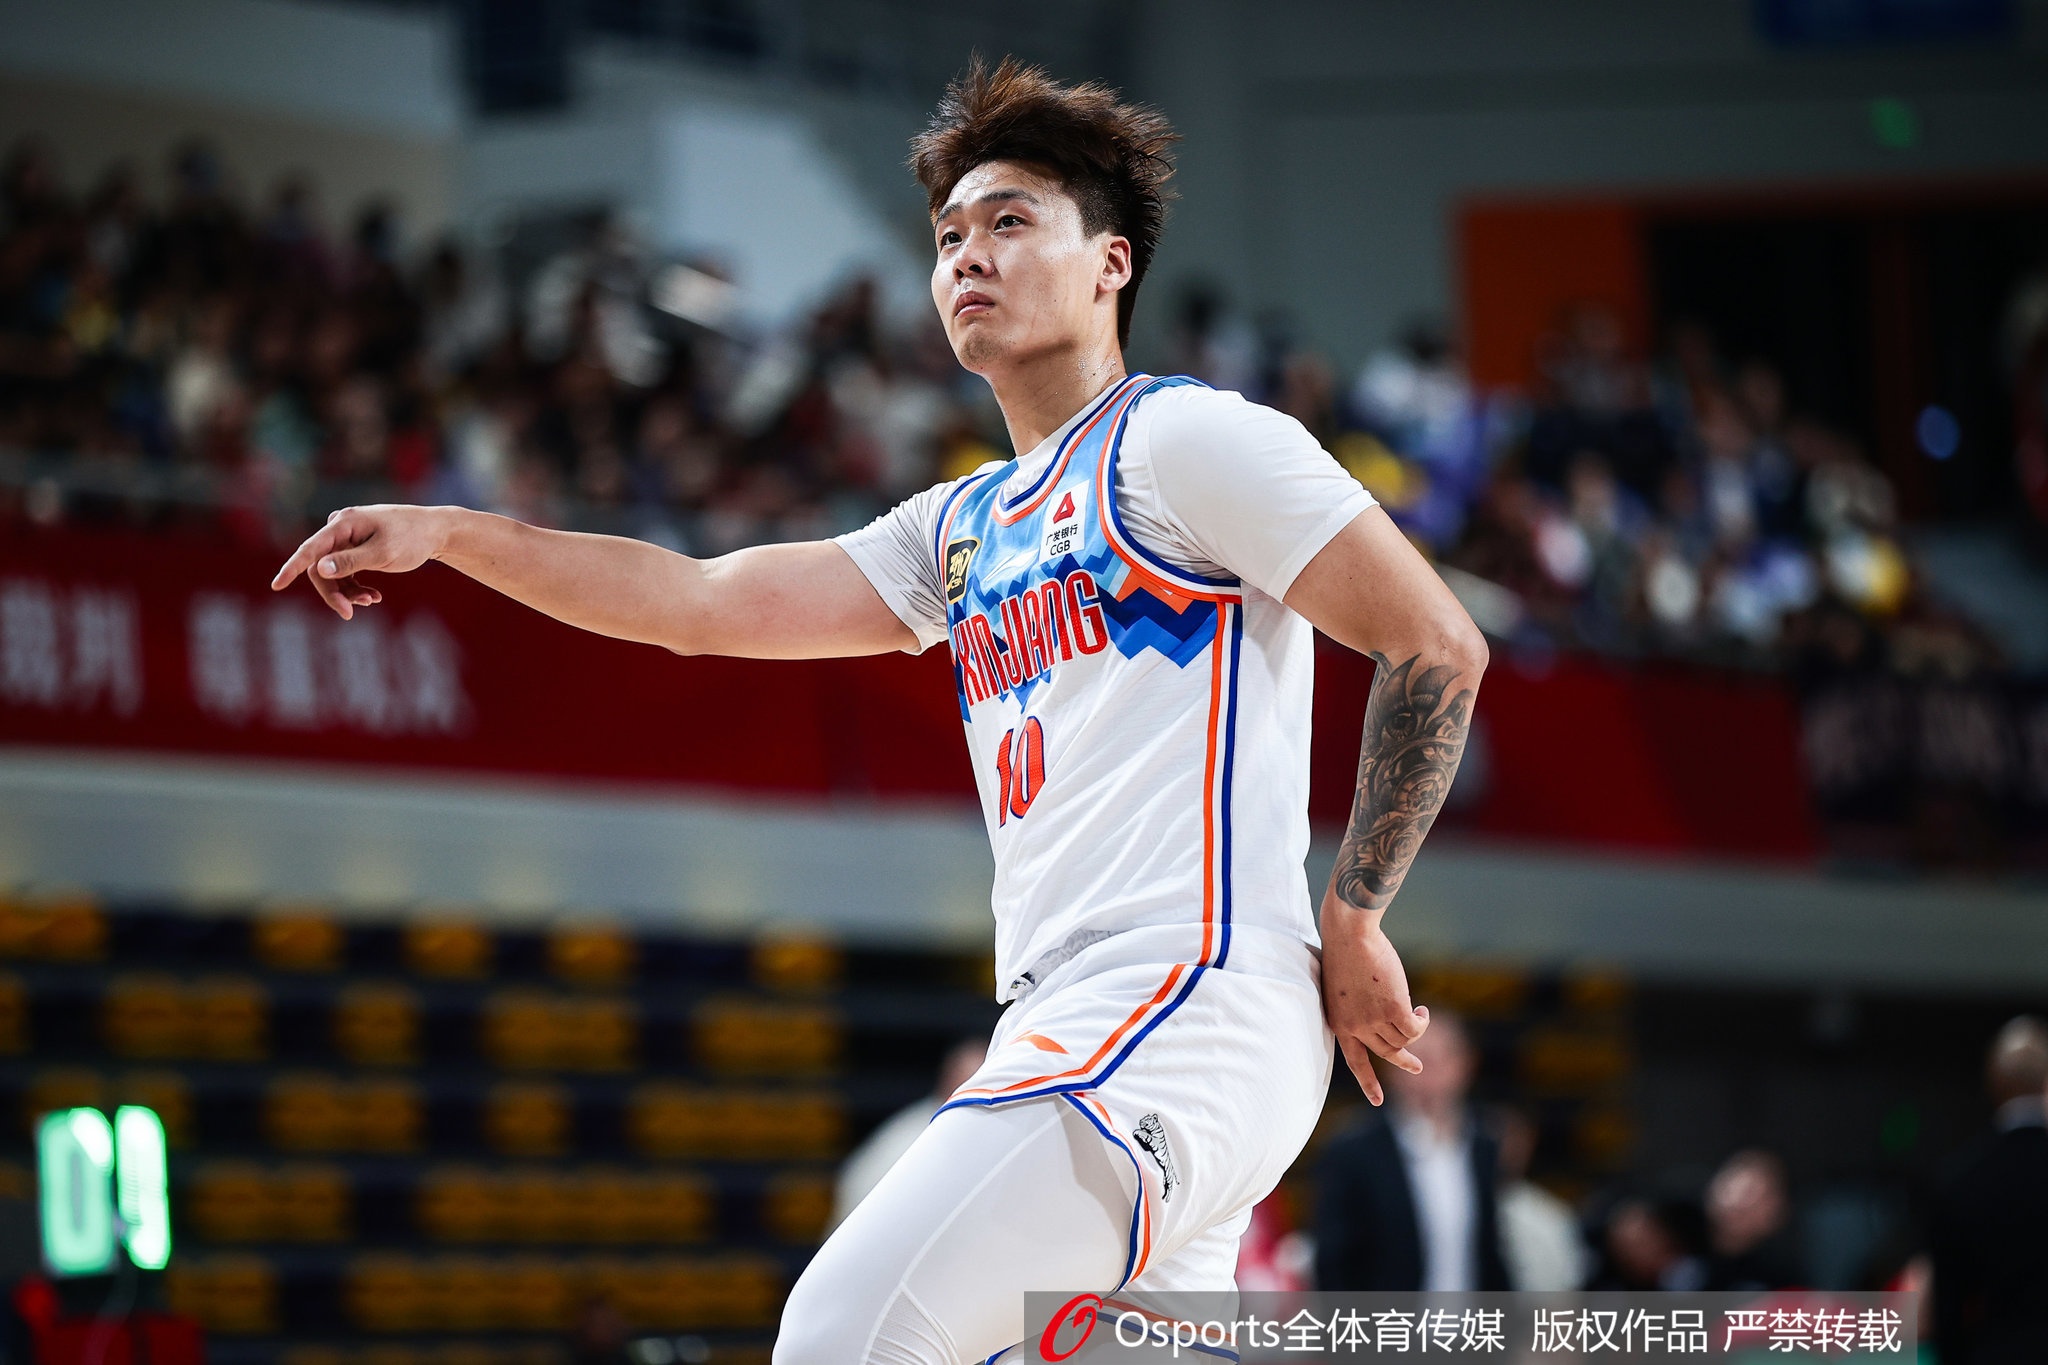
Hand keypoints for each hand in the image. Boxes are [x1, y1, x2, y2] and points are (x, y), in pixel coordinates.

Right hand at [271, 505, 454, 619]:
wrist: (436, 532)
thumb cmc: (412, 538)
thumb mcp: (383, 553)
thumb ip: (351, 561)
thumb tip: (319, 568)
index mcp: (343, 523)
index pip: (311, 549)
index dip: (292, 567)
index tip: (277, 585)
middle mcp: (340, 528)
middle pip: (321, 566)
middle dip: (334, 591)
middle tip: (350, 613)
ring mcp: (347, 538)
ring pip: (333, 572)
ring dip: (348, 591)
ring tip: (371, 601)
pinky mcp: (355, 548)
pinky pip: (345, 572)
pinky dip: (356, 587)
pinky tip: (373, 597)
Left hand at [1319, 900, 1427, 1105]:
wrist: (1349, 934)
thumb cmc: (1343, 953)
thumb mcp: (1343, 989)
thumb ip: (1358, 1008)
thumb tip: (1381, 1019)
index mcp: (1338, 1023)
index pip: (1354, 1061)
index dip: (1368, 1081)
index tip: (1378, 1101)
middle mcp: (1355, 1027)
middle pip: (1386, 1052)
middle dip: (1403, 1062)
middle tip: (1418, 1068)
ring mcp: (1374, 1020)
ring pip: (1403, 1039)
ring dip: (1414, 1029)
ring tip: (1418, 1014)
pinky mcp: (1394, 1009)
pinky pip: (1415, 1027)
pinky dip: (1422, 1021)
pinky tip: (1422, 1010)